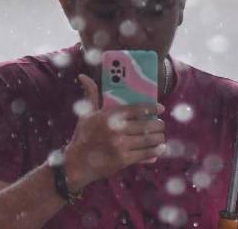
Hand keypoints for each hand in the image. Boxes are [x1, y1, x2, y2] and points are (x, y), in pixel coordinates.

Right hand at [62, 74, 165, 188]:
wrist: (76, 163)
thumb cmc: (82, 136)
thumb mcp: (87, 114)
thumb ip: (91, 94)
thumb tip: (83, 75)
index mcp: (109, 116)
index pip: (137, 109)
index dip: (152, 108)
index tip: (161, 108)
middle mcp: (116, 129)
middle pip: (146, 124)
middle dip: (158, 125)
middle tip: (160, 125)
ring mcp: (120, 145)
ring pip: (148, 139)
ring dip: (159, 138)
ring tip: (161, 137)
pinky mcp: (123, 160)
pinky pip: (145, 153)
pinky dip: (155, 150)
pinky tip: (159, 148)